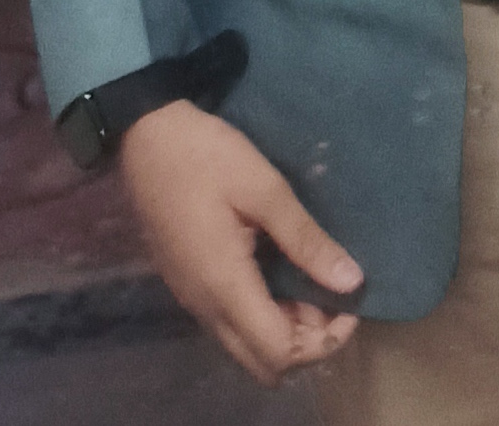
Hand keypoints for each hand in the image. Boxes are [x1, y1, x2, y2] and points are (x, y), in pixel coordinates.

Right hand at [119, 99, 362, 386]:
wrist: (146, 135)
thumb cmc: (206, 156)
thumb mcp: (264, 188)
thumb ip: (305, 239)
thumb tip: (352, 282)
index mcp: (225, 287)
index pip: (280, 354)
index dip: (324, 341)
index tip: (349, 302)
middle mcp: (205, 307)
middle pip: (262, 364)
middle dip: (306, 345)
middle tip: (331, 298)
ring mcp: (191, 299)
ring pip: (245, 347)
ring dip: (284, 331)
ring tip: (310, 284)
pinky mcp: (186, 285)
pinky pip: (229, 326)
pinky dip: (262, 318)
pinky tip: (279, 277)